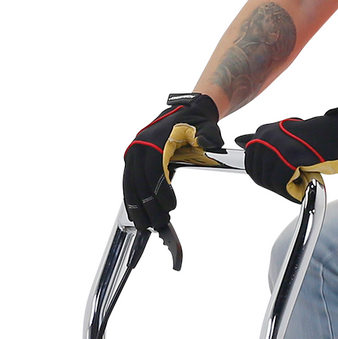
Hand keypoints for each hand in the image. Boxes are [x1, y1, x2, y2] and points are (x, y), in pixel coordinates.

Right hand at [122, 94, 224, 264]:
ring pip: (129, 184)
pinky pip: (129, 182)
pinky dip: (131, 199)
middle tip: (158, 224)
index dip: (160, 190)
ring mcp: (134, 153)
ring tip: (145, 226)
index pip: (153, 169)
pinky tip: (136, 216)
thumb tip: (208, 142)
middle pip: (138, 181)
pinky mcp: (133, 160)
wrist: (185, 112)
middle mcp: (140, 146)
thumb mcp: (206, 127)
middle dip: (147, 205)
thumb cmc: (195, 122)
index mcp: (155, 139)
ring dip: (135, 207)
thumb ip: (208, 135)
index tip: (170, 207)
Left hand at [237, 104, 337, 201]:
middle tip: (297, 173)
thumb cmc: (314, 139)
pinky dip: (294, 187)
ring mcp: (276, 146)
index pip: (251, 166)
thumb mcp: (283, 137)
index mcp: (262, 132)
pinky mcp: (289, 156)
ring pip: (271, 181)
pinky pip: (282, 184)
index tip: (282, 174)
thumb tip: (238, 140)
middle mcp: (266, 137)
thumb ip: (262, 142)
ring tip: (302, 171)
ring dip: (288, 184)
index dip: (267, 176)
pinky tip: (305, 175)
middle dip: (277, 181)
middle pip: (259, 175)